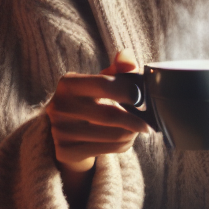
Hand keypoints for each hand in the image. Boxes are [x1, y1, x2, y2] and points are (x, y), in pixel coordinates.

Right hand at [46, 50, 150, 176]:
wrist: (64, 130)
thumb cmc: (89, 100)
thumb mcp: (99, 81)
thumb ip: (117, 69)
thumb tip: (127, 58)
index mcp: (68, 84)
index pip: (105, 84)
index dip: (129, 91)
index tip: (142, 98)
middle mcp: (60, 107)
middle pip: (110, 115)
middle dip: (136, 119)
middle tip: (148, 122)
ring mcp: (61, 131)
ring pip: (113, 135)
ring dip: (132, 133)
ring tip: (136, 129)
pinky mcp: (66, 151)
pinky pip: (108, 150)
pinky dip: (123, 145)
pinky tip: (124, 139)